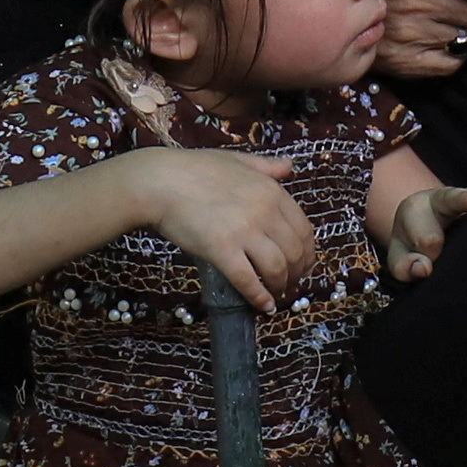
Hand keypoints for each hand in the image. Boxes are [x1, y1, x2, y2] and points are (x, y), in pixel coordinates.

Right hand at [136, 149, 319, 311]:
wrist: (159, 182)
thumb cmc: (193, 169)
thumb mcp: (236, 160)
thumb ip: (266, 166)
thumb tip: (289, 166)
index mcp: (271, 191)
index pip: (304, 229)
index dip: (307, 253)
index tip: (303, 265)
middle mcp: (264, 211)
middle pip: (295, 252)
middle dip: (296, 274)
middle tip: (290, 284)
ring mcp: (244, 231)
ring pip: (277, 269)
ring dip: (280, 286)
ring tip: (275, 294)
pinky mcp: (221, 250)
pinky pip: (248, 280)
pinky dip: (259, 297)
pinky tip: (262, 306)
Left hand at [380, 167, 466, 282]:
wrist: (420, 234)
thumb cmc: (413, 250)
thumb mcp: (400, 262)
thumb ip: (406, 266)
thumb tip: (425, 268)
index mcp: (415, 210)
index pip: (423, 235)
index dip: (426, 256)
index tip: (427, 269)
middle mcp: (441, 197)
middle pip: (450, 198)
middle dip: (462, 201)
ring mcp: (466, 196)